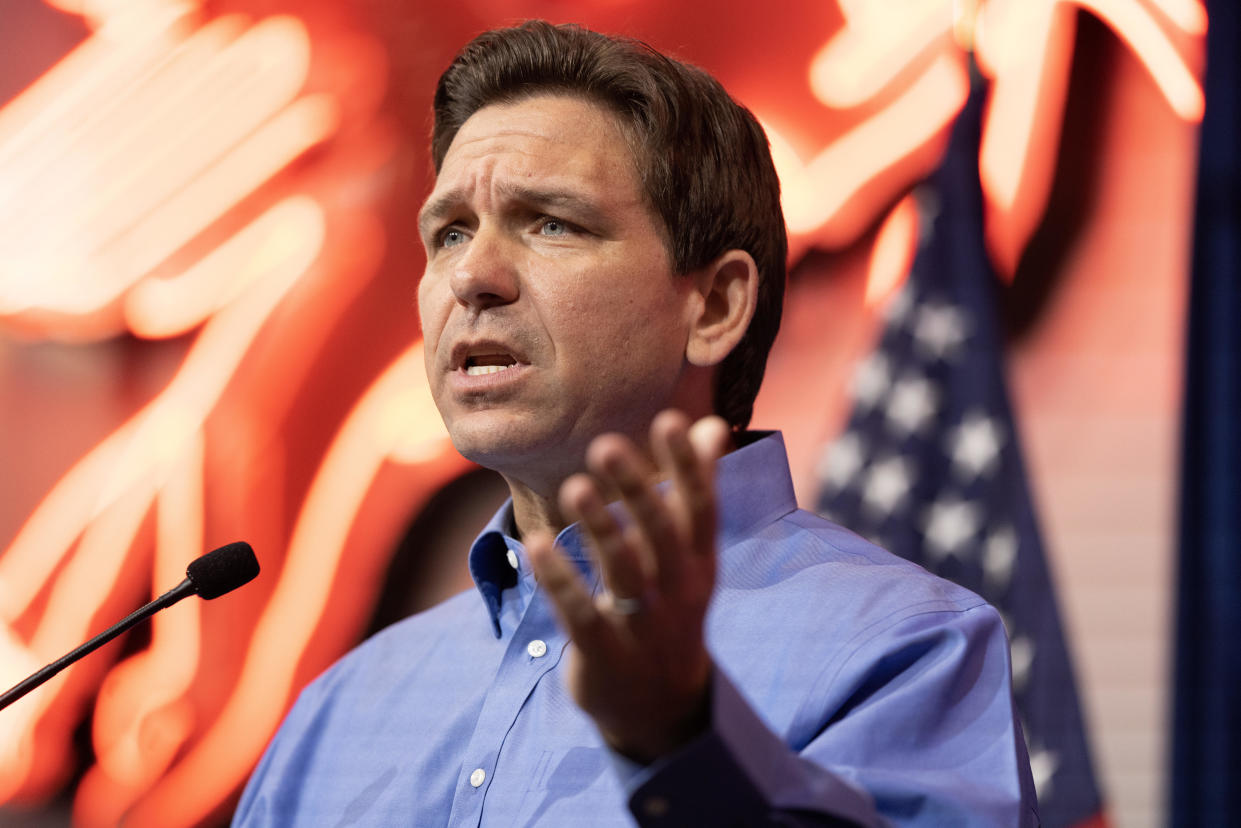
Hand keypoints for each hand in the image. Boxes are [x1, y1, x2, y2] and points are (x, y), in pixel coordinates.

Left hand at [526, 410, 730, 763]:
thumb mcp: (692, 555)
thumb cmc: (671, 606)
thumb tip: (712, 423)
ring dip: (600, 529)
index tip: (668, 420)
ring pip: (624, 573)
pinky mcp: (604, 654)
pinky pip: (581, 615)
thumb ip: (697, 488)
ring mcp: (643, 625)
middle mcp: (678, 592)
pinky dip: (560, 581)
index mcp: (699, 562)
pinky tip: (536, 545)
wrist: (661, 708)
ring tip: (575, 487)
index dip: (687, 466)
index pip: (700, 508)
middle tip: (606, 445)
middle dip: (638, 490)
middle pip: (662, 535)